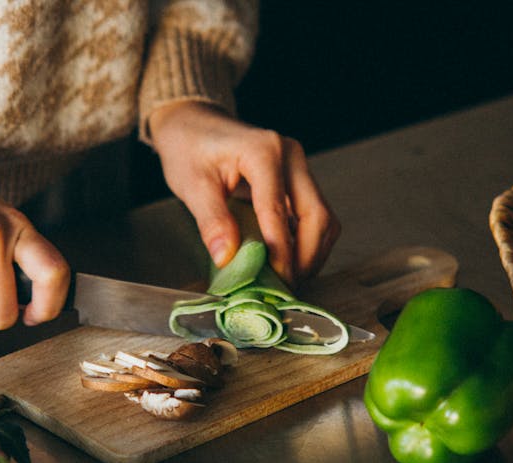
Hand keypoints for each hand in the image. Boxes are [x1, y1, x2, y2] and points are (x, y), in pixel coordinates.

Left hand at [147, 101, 339, 284]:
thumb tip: (228, 259)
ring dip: (311, 253)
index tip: (275, 283)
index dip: (280, 252)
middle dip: (306, 257)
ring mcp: (298, 167)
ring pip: (323, 218)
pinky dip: (306, 243)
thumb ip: (212, 221)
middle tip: (287, 288)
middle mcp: (290, 156)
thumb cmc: (189, 148)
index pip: (278, 211)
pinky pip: (313, 216)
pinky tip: (288, 262)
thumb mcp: (192, 185)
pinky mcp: (298, 179)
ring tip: (288, 279)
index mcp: (264, 152)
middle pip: (317, 215)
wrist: (193, 124)